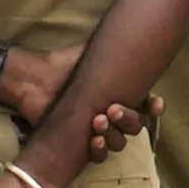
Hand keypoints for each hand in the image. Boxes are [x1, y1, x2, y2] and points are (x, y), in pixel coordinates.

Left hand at [0, 45, 147, 167]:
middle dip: (128, 119)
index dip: (154, 107)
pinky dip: (100, 149)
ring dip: (113, 134)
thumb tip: (131, 32)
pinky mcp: (82, 146)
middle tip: (112, 109)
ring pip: (120, 142)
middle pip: (136, 125)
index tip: (155, 104)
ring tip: (95, 122)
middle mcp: (111, 114)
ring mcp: (98, 131)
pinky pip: (100, 155)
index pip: (145, 104)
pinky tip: (93, 139)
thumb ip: (110, 46)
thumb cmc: (61, 65)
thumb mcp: (89, 52)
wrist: (34, 82)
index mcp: (118, 94)